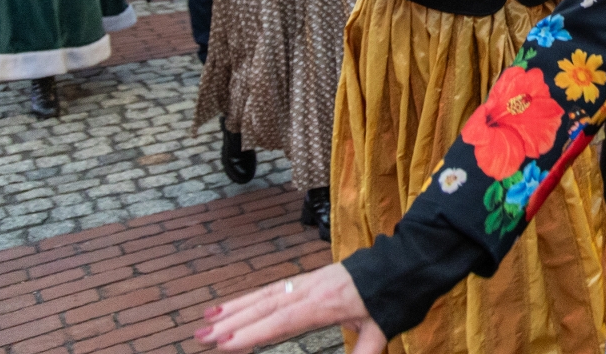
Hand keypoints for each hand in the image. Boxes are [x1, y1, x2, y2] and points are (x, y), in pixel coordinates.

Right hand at [196, 263, 384, 353]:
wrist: (405, 261)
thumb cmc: (393, 297)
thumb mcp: (382, 328)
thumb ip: (364, 352)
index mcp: (326, 304)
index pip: (283, 321)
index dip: (254, 333)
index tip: (226, 343)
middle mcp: (312, 290)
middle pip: (267, 307)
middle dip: (233, 323)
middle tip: (201, 338)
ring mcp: (310, 282)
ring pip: (266, 295)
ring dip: (236, 308)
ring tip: (206, 320)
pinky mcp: (310, 278)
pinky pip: (275, 288)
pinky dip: (252, 297)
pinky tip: (234, 305)